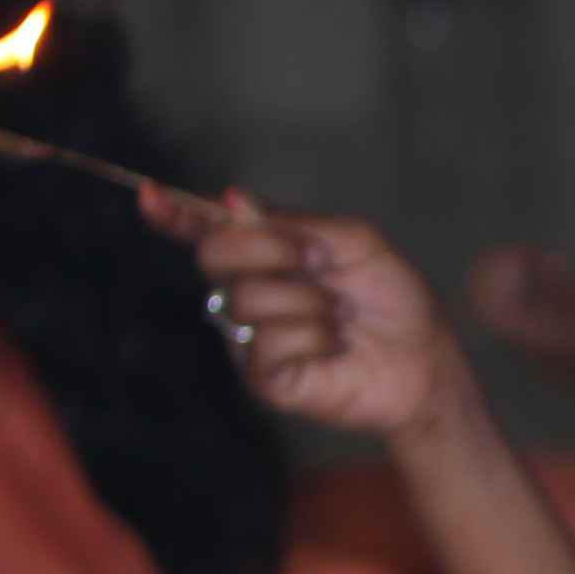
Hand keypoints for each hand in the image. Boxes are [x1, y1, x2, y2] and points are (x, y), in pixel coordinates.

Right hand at [175, 199, 469, 442]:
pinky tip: (334, 349)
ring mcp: (251, 338)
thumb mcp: (353, 242)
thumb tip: (233, 200)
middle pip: (215, 256)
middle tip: (316, 263)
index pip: (208, 234)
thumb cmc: (391, 299)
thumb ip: (294, 222)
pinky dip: (313, 340)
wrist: (425, 356)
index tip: (149, 195)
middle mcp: (249, 293)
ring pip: (248, 300)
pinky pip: (267, 345)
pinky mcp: (265, 379)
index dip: (177, 214)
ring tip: (339, 318)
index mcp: (266, 257)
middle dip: (268, 249)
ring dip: (309, 302)